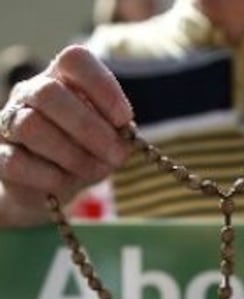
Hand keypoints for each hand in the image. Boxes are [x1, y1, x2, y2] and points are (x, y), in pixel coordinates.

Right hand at [0, 45, 132, 225]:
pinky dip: (49, 175)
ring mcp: (7, 122)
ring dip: (71, 154)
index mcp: (62, 78)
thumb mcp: (110, 140)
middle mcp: (30, 93)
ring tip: (93, 170)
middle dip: (89, 128)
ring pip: (29, 125)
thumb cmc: (87, 153)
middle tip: (116, 154)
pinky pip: (16, 161)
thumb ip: (118, 133)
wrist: (52, 186)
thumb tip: (121, 136)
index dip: (103, 86)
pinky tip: (64, 182)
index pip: (75, 60)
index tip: (124, 119)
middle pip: (48, 93)